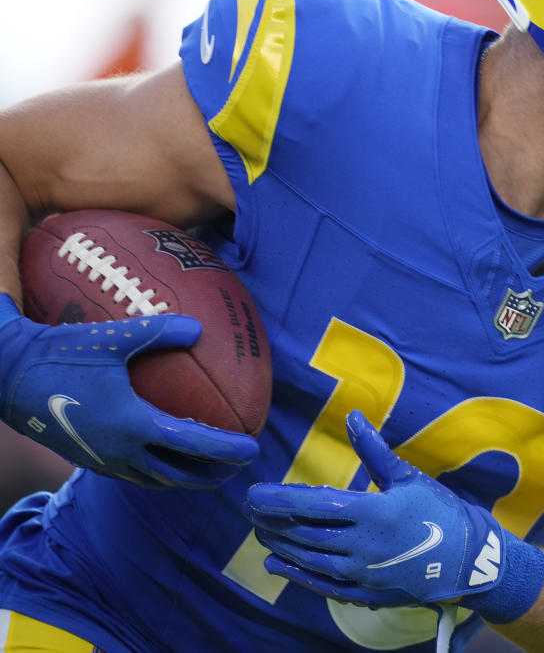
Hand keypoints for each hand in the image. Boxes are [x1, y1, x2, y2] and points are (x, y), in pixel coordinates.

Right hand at [0, 295, 258, 488]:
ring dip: (184, 478)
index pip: (193, 445)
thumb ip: (159, 332)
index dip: (227, 450)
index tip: (253, 450)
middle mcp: (120, 451)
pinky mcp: (86, 459)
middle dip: (212, 475)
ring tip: (207, 470)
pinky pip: (132, 474)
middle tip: (238, 469)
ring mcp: (102, 460)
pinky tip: (162, 457)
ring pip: (154, 480)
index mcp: (132, 426)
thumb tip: (199, 329)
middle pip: (178, 475)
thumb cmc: (60, 354)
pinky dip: (156, 472)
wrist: (7, 376)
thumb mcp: (113, 338)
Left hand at [246, 410, 543, 623]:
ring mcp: (363, 573)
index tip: (254, 494)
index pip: (313, 505)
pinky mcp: (366, 592)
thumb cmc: (440, 512)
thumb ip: (374, 450)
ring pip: (309, 559)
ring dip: (280, 545)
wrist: (469, 559)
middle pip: (304, 534)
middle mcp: (363, 546)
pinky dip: (297, 576)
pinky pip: (323, 586)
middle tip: (251, 509)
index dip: (279, 500)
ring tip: (261, 532)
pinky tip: (278, 565)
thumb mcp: (409, 477)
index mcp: (373, 512)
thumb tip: (354, 416)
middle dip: (272, 521)